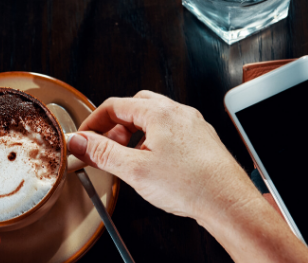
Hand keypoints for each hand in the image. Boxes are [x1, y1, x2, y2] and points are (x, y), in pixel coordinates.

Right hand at [69, 91, 307, 261]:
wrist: (228, 202)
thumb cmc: (191, 185)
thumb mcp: (135, 170)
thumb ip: (103, 153)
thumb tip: (80, 142)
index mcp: (160, 113)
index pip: (115, 105)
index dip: (94, 122)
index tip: (84, 138)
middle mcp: (178, 113)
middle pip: (135, 106)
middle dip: (115, 125)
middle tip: (104, 146)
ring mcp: (193, 125)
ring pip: (154, 119)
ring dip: (134, 133)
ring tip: (127, 157)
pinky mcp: (202, 140)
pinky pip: (170, 131)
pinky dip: (153, 141)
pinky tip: (152, 163)